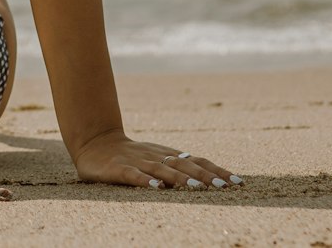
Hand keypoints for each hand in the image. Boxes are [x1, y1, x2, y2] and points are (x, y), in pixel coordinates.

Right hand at [74, 129, 244, 189]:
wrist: (93, 142)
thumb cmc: (129, 155)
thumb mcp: (155, 158)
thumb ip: (176, 167)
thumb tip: (206, 178)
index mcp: (166, 154)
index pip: (196, 160)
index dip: (216, 170)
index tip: (237, 181)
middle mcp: (155, 156)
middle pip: (184, 165)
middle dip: (204, 176)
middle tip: (224, 187)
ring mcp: (137, 162)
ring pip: (162, 170)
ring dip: (181, 178)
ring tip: (197, 188)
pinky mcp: (118, 169)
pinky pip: (133, 175)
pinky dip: (145, 181)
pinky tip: (156, 188)